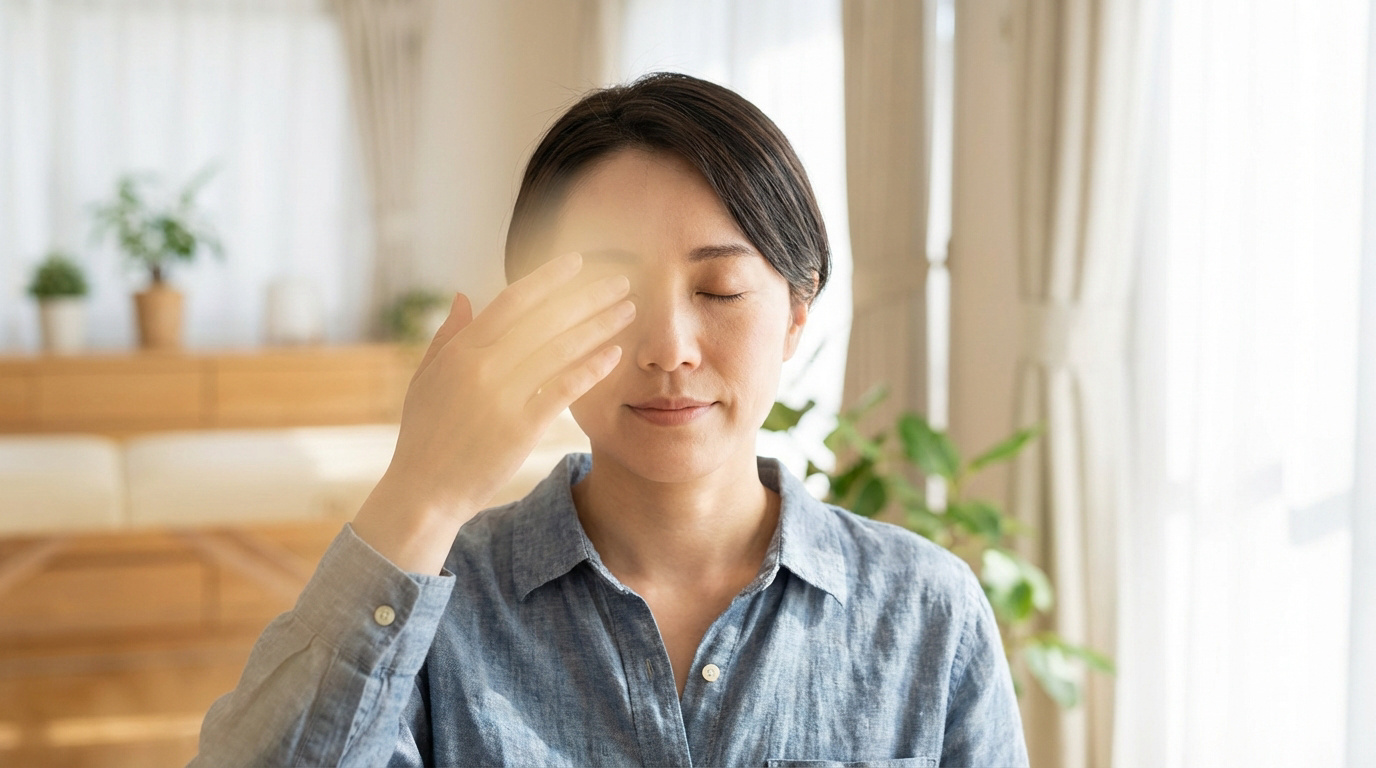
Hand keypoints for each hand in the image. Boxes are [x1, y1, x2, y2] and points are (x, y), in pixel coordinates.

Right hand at [353, 252, 633, 571]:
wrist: (424, 493)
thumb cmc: (424, 435)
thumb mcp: (426, 380)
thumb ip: (447, 336)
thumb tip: (466, 295)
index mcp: (461, 351)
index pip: (512, 301)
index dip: (548, 279)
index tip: (577, 263)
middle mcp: (483, 368)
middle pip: (546, 320)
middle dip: (587, 296)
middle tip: (620, 281)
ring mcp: (503, 398)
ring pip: (561, 350)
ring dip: (599, 326)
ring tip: (627, 310)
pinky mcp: (521, 429)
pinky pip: (564, 390)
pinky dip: (591, 369)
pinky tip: (614, 354)